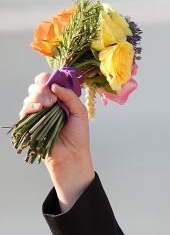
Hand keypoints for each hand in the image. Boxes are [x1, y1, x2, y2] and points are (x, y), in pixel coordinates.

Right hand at [19, 71, 94, 207]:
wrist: (72, 155)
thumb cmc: (78, 136)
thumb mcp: (80, 112)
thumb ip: (70, 95)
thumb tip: (54, 84)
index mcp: (58, 100)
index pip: (47, 82)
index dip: (47, 79)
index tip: (53, 82)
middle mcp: (47, 105)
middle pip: (37, 86)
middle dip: (43, 88)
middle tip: (53, 100)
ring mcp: (38, 114)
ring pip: (30, 96)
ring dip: (39, 97)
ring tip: (49, 106)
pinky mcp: (30, 124)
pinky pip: (25, 109)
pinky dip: (30, 106)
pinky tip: (39, 109)